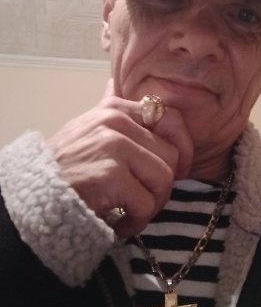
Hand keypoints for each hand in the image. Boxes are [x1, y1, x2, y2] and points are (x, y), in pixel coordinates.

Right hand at [46, 80, 193, 237]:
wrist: (32, 195)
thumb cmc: (66, 167)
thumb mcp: (86, 127)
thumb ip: (108, 108)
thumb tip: (112, 82)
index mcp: (116, 108)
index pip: (172, 119)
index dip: (182, 149)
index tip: (176, 170)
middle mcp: (116, 122)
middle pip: (171, 155)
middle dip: (162, 185)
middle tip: (144, 200)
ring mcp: (113, 146)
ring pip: (163, 179)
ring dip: (151, 205)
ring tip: (131, 213)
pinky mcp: (110, 175)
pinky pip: (147, 203)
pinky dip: (137, 221)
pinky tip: (120, 224)